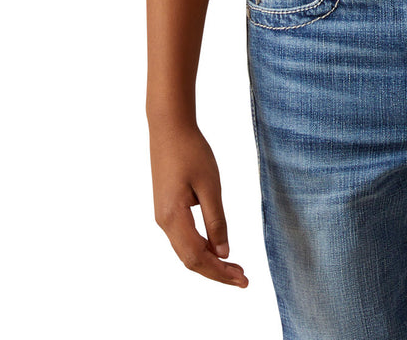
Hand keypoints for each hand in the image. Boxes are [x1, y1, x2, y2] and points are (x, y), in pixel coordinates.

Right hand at [149, 120, 248, 286]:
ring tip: (234, 266)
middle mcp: (164, 222)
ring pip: (186, 250)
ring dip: (210, 261)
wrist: (169, 126)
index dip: (220, 272)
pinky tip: (217, 247)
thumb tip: (224, 252)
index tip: (242, 279)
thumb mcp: (210, 185)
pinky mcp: (167, 208)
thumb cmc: (191, 151)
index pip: (197, 257)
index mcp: (173, 217)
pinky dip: (201, 247)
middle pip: (190, 259)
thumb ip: (216, 220)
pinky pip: (184, 237)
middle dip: (216, 272)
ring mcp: (163, 215)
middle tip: (243, 278)